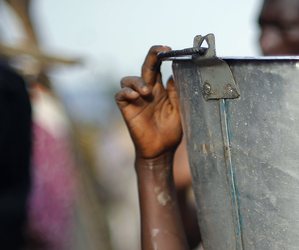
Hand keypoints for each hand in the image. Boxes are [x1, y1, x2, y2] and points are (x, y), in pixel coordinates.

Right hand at [116, 46, 182, 160]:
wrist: (161, 150)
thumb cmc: (170, 132)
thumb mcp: (178, 110)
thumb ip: (176, 92)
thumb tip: (175, 74)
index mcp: (159, 90)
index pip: (157, 68)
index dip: (160, 56)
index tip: (168, 48)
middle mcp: (146, 91)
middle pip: (145, 68)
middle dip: (151, 56)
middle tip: (159, 51)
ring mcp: (135, 99)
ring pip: (128, 79)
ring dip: (137, 81)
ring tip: (147, 92)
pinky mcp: (127, 109)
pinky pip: (120, 95)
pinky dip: (126, 92)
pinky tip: (136, 97)